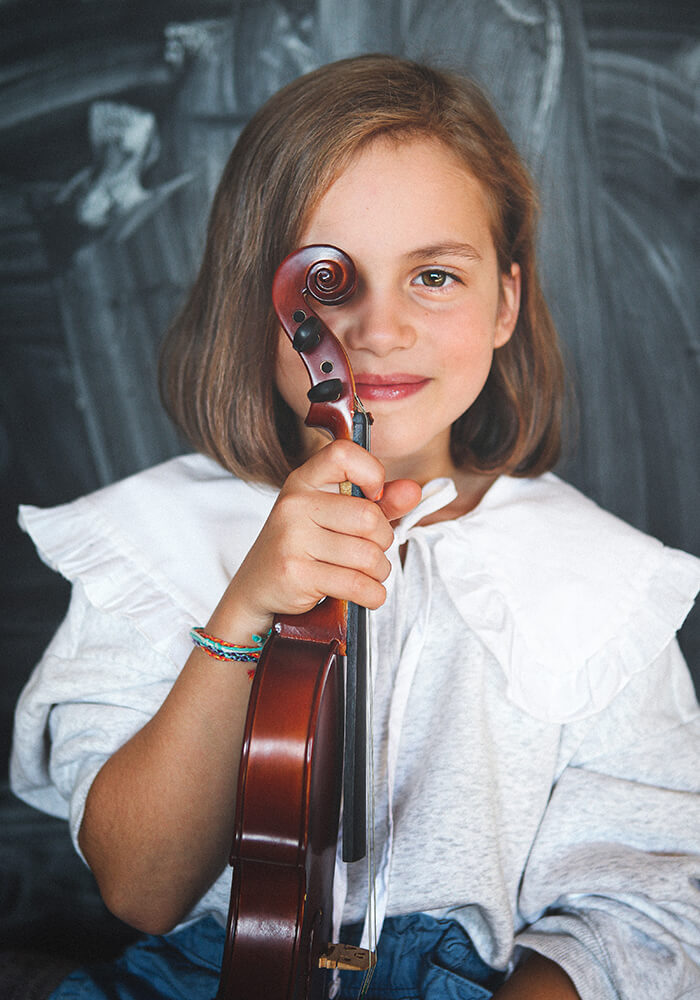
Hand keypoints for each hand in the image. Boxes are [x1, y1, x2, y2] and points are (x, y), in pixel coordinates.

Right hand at [207, 439, 420, 642]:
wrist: (256, 589)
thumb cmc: (301, 548)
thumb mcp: (334, 517)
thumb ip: (378, 502)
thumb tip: (414, 490)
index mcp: (304, 482)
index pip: (343, 454)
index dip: (372, 473)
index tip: (374, 497)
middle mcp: (294, 505)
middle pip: (369, 518)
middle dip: (383, 541)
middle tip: (370, 550)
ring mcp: (292, 539)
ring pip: (368, 556)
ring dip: (379, 572)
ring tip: (365, 574)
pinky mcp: (296, 573)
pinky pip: (358, 585)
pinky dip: (373, 595)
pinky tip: (365, 593)